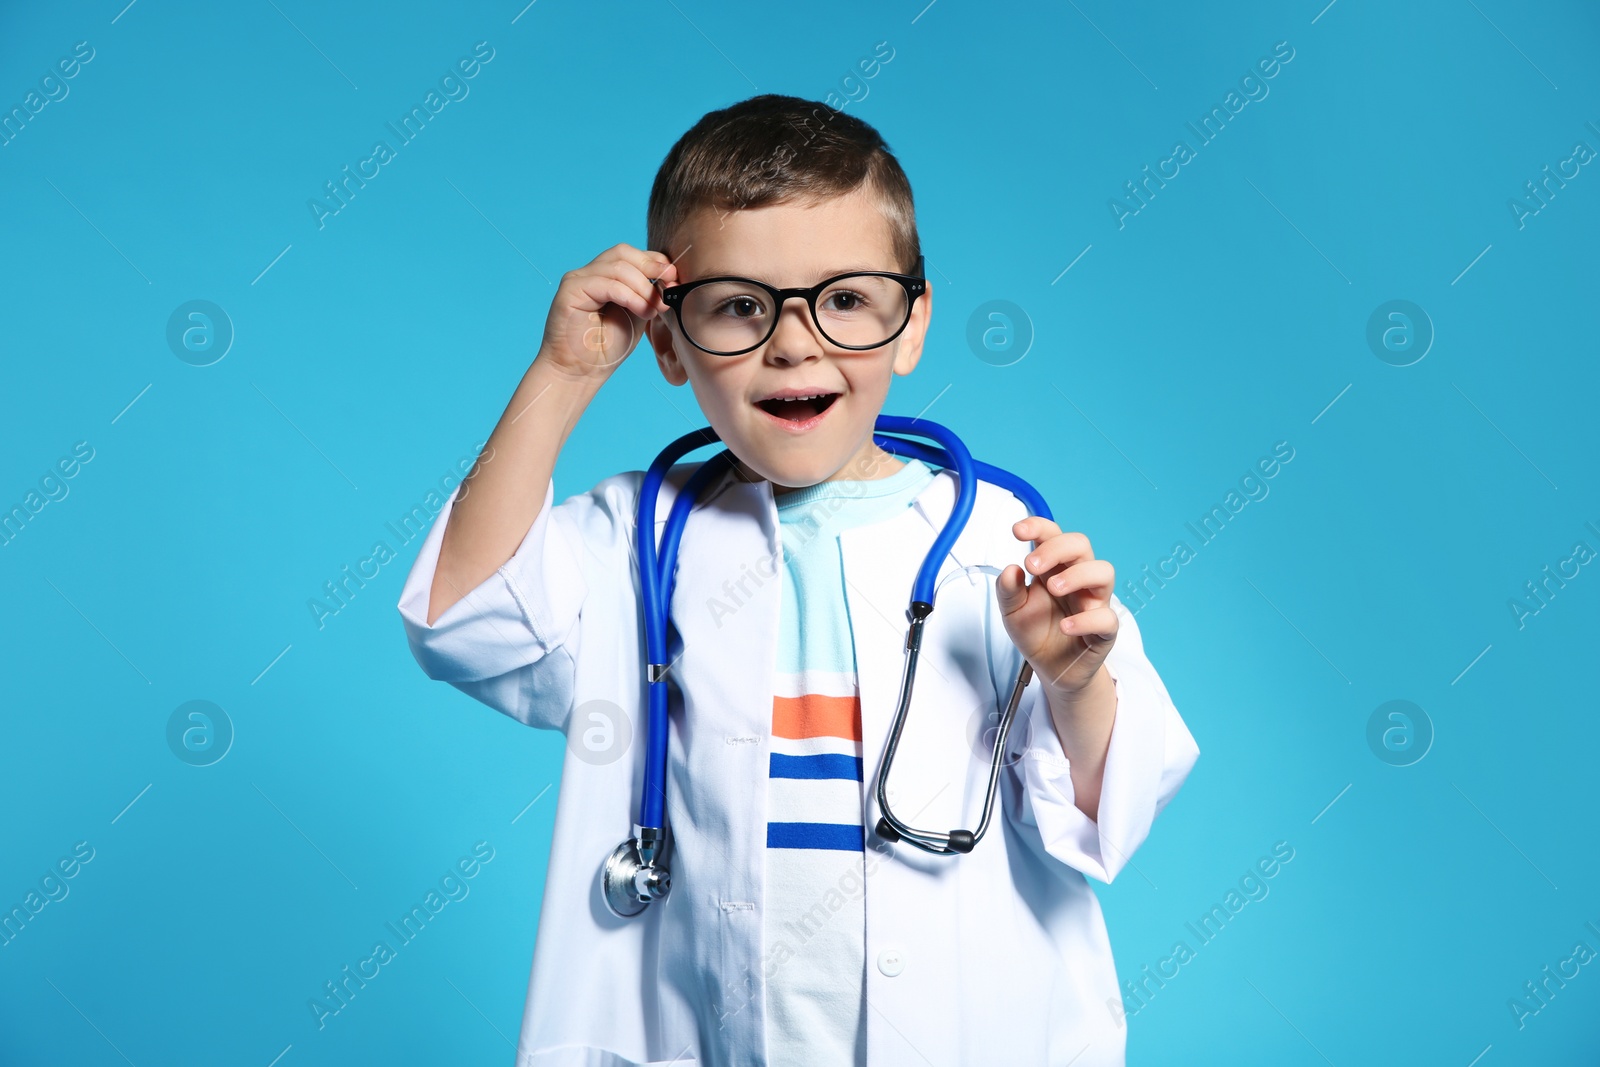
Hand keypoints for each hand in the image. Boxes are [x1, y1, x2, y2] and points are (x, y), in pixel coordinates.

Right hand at [538, 243, 676, 379]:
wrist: (581, 372)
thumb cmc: (606, 348)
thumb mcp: (637, 315)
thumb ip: (648, 294)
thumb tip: (670, 277)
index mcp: (605, 276)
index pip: (631, 255)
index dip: (654, 262)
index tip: (674, 278)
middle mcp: (590, 273)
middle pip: (623, 253)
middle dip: (650, 267)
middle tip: (669, 286)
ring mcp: (578, 279)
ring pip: (618, 267)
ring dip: (643, 288)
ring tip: (655, 308)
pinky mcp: (570, 290)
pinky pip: (607, 284)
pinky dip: (630, 296)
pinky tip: (642, 312)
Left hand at [995, 519, 1117, 699]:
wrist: (1051, 669)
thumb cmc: (1036, 633)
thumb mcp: (1012, 611)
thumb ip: (1008, 590)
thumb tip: (1010, 569)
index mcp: (1054, 568)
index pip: (1053, 536)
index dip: (1039, 527)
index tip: (1018, 531)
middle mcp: (1077, 579)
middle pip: (1081, 545)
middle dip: (1056, 548)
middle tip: (1032, 565)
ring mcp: (1094, 602)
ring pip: (1104, 572)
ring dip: (1077, 575)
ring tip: (1053, 588)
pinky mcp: (1104, 630)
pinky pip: (1107, 618)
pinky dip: (1086, 620)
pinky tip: (1065, 626)